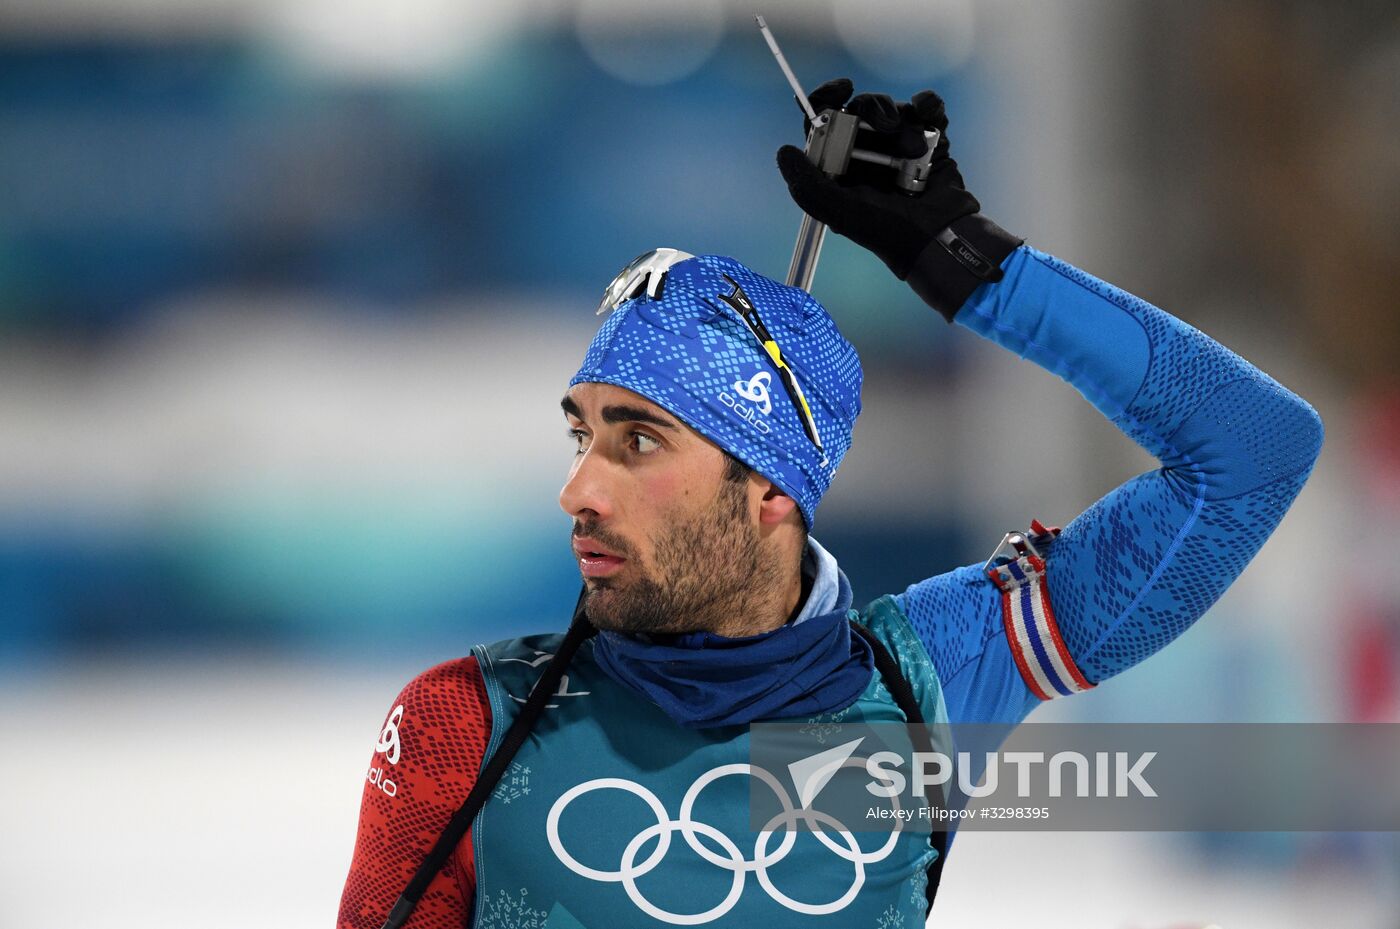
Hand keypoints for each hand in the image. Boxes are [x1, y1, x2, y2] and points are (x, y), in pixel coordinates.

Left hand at [776, 79, 1021, 321]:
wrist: (938, 237)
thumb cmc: (886, 230)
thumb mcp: (838, 212)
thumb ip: (807, 186)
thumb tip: (784, 151)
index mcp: (839, 164)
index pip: (824, 121)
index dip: (827, 97)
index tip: (842, 88)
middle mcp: (865, 152)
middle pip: (859, 108)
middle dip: (872, 111)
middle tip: (887, 127)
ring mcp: (897, 144)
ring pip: (893, 108)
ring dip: (903, 123)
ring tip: (916, 149)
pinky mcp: (928, 140)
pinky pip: (926, 108)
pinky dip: (928, 107)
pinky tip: (930, 117)